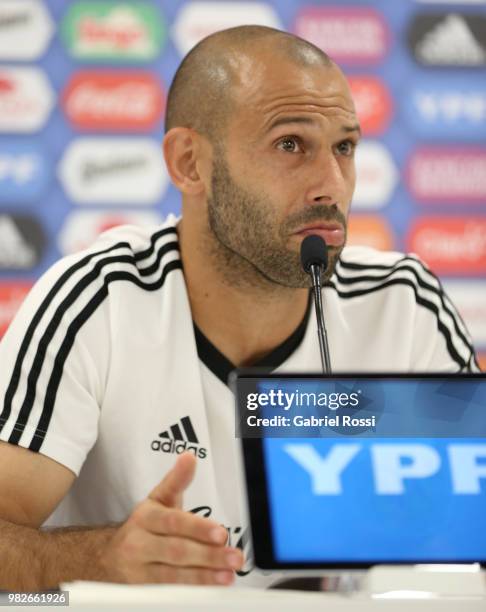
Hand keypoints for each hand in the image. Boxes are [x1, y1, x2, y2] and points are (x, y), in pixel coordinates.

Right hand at [99, 452, 243, 584]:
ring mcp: (139, 570)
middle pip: (176, 551)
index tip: (221, 533)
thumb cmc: (146, 525)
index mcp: (146, 516)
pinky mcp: (142, 590)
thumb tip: (189, 457)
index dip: (198, 528)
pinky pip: (169, 592)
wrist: (112, 555)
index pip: (173, 522)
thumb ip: (177, 480)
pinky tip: (211, 587)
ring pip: (173, 576)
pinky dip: (191, 591)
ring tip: (227, 576)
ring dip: (203, 577)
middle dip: (208, 555)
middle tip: (234, 557)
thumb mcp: (159, 499)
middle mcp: (139, 543)